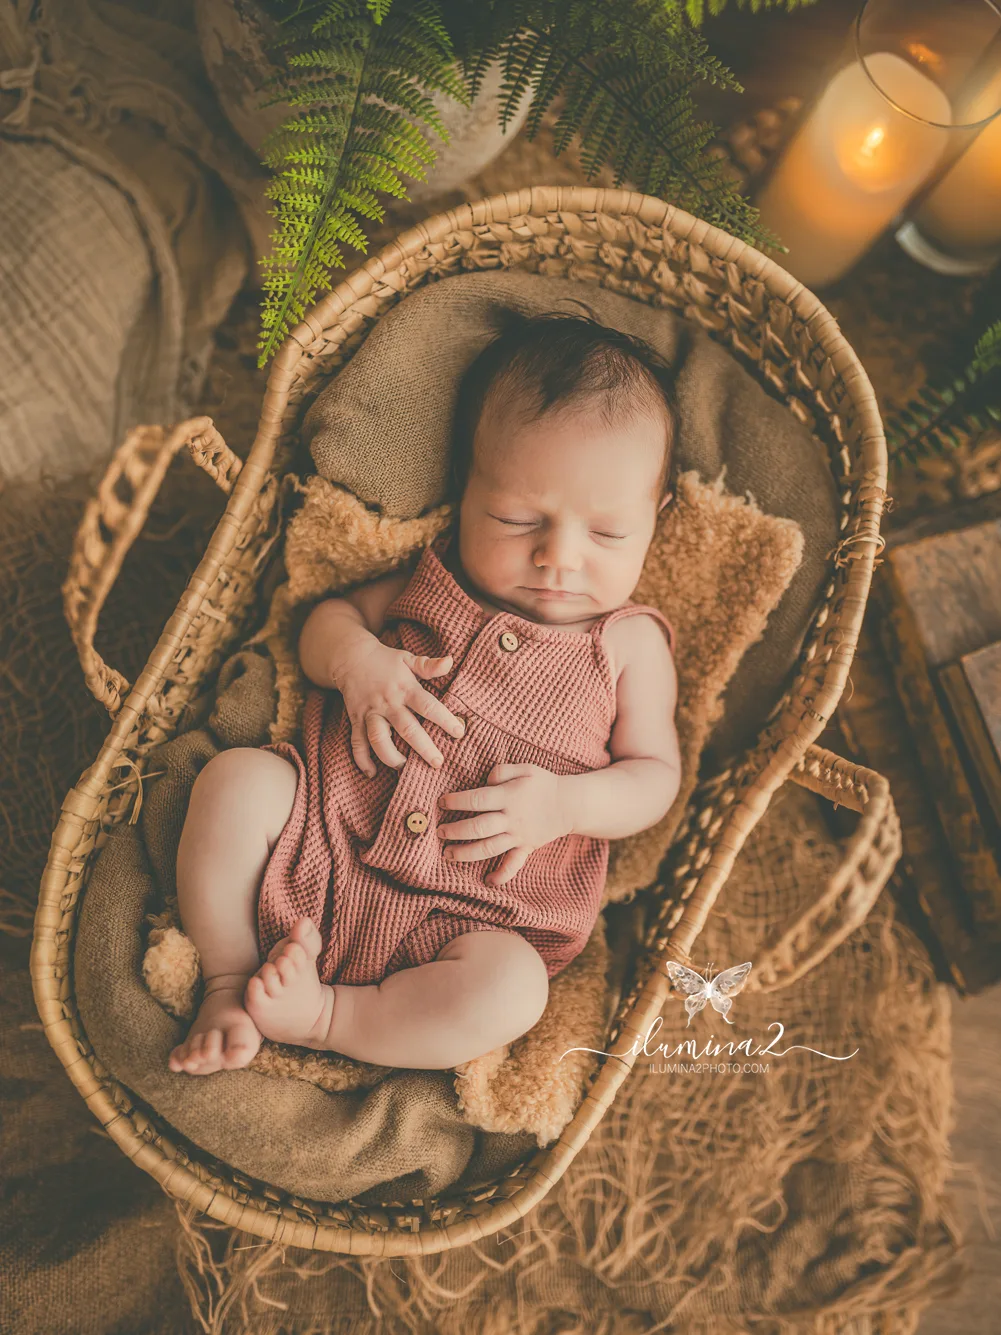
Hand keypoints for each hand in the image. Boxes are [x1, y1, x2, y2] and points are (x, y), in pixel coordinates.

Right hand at [333, 640, 465, 776]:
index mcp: (405, 688)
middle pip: (406, 728)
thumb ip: (429, 665)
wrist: (350, 658)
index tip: (459, 732)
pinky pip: (357, 743)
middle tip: (438, 763)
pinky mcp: (356, 720)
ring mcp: (370, 713)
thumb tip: (450, 661)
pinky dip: (362, 759)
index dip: (445, 719)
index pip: (428, 706)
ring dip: (391, 756)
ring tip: (404, 768)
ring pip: (378, 739)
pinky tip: (372, 772)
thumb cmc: (386, 660)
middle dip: (423, 747)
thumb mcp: (408, 659)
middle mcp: (388, 703)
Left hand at [437, 763, 572, 885]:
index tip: (441, 803)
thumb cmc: (544, 784)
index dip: (457, 801)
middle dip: (456, 831)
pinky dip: (502, 875)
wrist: (570, 804)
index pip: (477, 799)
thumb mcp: (525, 768)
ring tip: (448, 854)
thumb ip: (501, 771)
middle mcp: (511, 818)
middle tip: (439, 832)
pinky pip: (514, 864)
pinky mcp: (526, 847)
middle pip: (479, 827)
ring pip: (489, 848)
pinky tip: (488, 881)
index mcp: (509, 797)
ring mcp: (518, 836)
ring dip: (467, 853)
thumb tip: (484, 781)